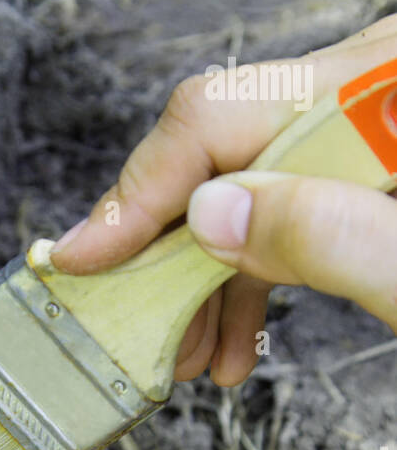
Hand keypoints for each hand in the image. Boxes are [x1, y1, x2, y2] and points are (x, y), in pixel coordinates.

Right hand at [50, 16, 396, 385]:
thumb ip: (322, 234)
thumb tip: (208, 219)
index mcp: (371, 96)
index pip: (212, 118)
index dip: (134, 196)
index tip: (81, 261)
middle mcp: (360, 99)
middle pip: (217, 152)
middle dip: (166, 252)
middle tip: (131, 328)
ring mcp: (362, 134)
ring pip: (244, 191)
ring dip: (202, 278)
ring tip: (186, 353)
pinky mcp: (365, 173)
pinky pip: (286, 212)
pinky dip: (252, 276)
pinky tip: (233, 337)